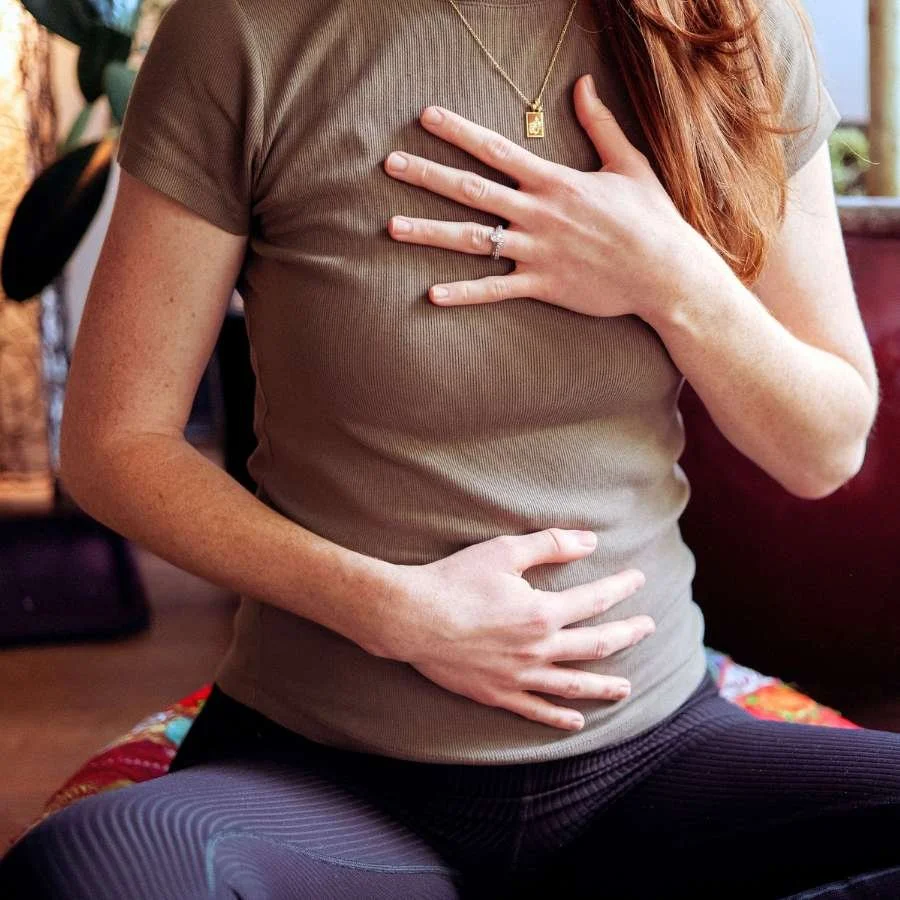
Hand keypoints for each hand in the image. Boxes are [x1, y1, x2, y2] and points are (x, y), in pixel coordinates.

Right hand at [370, 528, 654, 731]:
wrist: (412, 617)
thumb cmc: (455, 580)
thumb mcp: (503, 552)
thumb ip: (550, 545)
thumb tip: (590, 541)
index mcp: (542, 612)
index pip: (595, 600)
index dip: (621, 588)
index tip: (637, 579)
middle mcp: (538, 649)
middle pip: (596, 645)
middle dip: (627, 634)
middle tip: (647, 628)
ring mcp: (519, 676)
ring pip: (574, 685)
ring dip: (604, 686)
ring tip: (626, 688)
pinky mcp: (497, 694)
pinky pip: (536, 711)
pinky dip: (560, 718)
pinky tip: (577, 721)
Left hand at [383, 74, 709, 319]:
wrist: (667, 273)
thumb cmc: (651, 218)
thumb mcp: (629, 163)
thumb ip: (600, 124)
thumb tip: (582, 83)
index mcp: (556, 181)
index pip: (497, 150)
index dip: (459, 132)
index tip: (426, 117)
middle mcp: (539, 214)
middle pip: (472, 190)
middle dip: (428, 175)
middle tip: (390, 165)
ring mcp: (537, 251)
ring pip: (473, 240)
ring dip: (430, 232)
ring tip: (391, 227)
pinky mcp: (542, 285)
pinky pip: (495, 289)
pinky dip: (464, 293)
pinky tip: (431, 294)